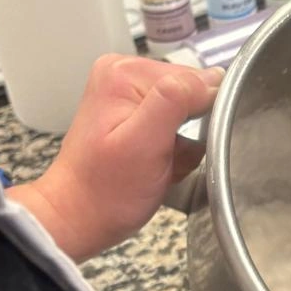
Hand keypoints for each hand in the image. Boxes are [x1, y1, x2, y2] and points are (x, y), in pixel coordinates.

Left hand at [8, 55, 223, 260]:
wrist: (78, 217)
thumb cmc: (105, 190)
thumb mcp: (143, 144)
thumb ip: (175, 101)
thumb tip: (212, 77)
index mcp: (126, 72)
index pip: (194, 78)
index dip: (202, 115)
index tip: (180, 145)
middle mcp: (125, 74)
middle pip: (192, 93)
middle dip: (192, 130)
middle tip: (167, 159)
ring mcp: (128, 94)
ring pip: (188, 112)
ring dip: (185, 143)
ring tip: (161, 163)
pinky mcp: (134, 114)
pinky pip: (176, 124)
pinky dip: (176, 148)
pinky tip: (159, 163)